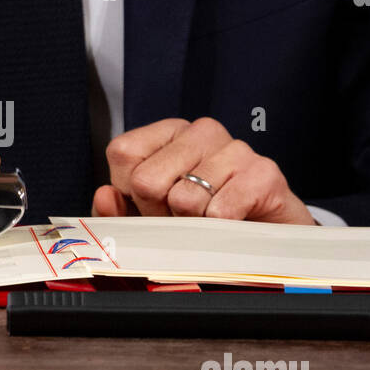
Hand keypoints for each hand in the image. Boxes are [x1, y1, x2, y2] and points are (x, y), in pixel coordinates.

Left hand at [92, 117, 314, 223]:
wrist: (265, 238)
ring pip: (183, 199)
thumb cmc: (202, 221)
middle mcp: (201, 131)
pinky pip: (219, 211)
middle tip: (184, 218)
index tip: (152, 204)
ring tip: (210, 220)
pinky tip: (232, 223)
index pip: (123, 153)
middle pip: (147, 179)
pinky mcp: (263, 173)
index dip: (130, 191)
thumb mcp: (151, 217)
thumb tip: (104, 195)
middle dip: (159, 213)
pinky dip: (219, 230)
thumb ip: (120, 211)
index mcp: (169, 133)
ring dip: (192, 225)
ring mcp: (234, 148)